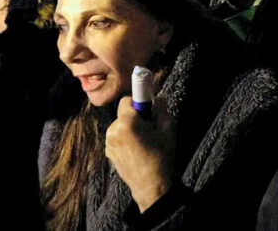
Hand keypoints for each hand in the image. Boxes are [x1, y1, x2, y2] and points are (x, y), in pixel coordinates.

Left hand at [106, 96, 176, 212]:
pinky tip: (138, 148)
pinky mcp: (108, 152)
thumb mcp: (168, 128)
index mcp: (127, 123)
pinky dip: (126, 136)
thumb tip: (158, 98)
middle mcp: (113, 131)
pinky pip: (117, 136)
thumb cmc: (162, 156)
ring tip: (145, 139)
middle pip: (124, 112)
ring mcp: (108, 143)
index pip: (128, 99)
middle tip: (151, 124)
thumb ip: (162, 108)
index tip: (144, 90)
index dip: (139, 96)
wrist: (151, 186)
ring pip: (120, 124)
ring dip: (131, 126)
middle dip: (136, 114)